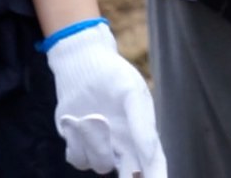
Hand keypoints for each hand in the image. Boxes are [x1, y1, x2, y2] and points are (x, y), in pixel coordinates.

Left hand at [45, 23, 166, 176]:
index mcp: (142, 134)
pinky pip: (77, 158)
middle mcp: (123, 146)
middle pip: (129, 177)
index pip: (154, 164)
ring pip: (98, 164)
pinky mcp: (78, 146)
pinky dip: (75, 141)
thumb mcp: (131, 93)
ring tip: (89, 116)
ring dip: (93, 142)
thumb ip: (142, 125)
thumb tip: (150, 155)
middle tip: (128, 176)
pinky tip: (73, 120)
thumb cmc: (113, 75)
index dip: (157, 177)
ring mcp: (100, 148)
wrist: (82, 64)